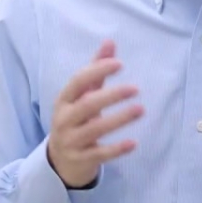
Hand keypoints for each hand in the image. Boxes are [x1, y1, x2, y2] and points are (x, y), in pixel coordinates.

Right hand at [46, 39, 143, 188]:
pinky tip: (134, 143)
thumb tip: (110, 42)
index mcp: (63, 100)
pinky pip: (100, 154)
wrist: (60, 160)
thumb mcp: (81, 96)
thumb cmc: (76, 119)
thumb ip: (95, 71)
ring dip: (119, 119)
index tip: (119, 64)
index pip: (77, 82)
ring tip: (141, 109)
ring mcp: (71, 141)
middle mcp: (64, 120)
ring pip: (95, 129)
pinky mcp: (81, 160)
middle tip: (136, 88)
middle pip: (87, 105)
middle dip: (111, 95)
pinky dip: (116, 149)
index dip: (96, 71)